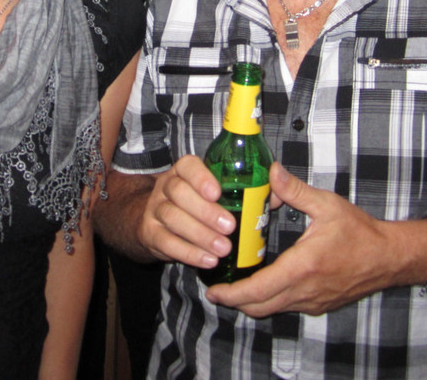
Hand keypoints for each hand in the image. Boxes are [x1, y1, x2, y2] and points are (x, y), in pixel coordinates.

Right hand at [137, 154, 236, 268]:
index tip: (217, 193)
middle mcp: (166, 186)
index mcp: (183, 171)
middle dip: (205, 211)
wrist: (158, 222)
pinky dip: (189, 253)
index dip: (201, 178)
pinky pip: (166, 242)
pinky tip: (209, 260)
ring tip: (224, 248)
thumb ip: (247, 190)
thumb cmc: (199, 204)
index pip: (187, 166)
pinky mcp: (150, 233)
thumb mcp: (216, 192)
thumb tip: (276, 187)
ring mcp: (155, 209)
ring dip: (200, 235)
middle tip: (230, 226)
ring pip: (172, 217)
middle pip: (179, 192)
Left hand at [205, 163, 406, 317]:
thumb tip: (272, 172)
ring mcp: (312, 301)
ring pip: (273, 309)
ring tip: (235, 285)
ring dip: (252, 301)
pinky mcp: (320, 305)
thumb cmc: (360, 232)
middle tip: (216, 288)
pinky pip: (287, 306)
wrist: (390, 257)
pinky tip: (265, 283)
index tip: (213, 290)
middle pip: (259, 307)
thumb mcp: (326, 205)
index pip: (258, 290)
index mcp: (302, 267)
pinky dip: (270, 300)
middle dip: (234, 301)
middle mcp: (305, 291)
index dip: (232, 294)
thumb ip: (294, 190)